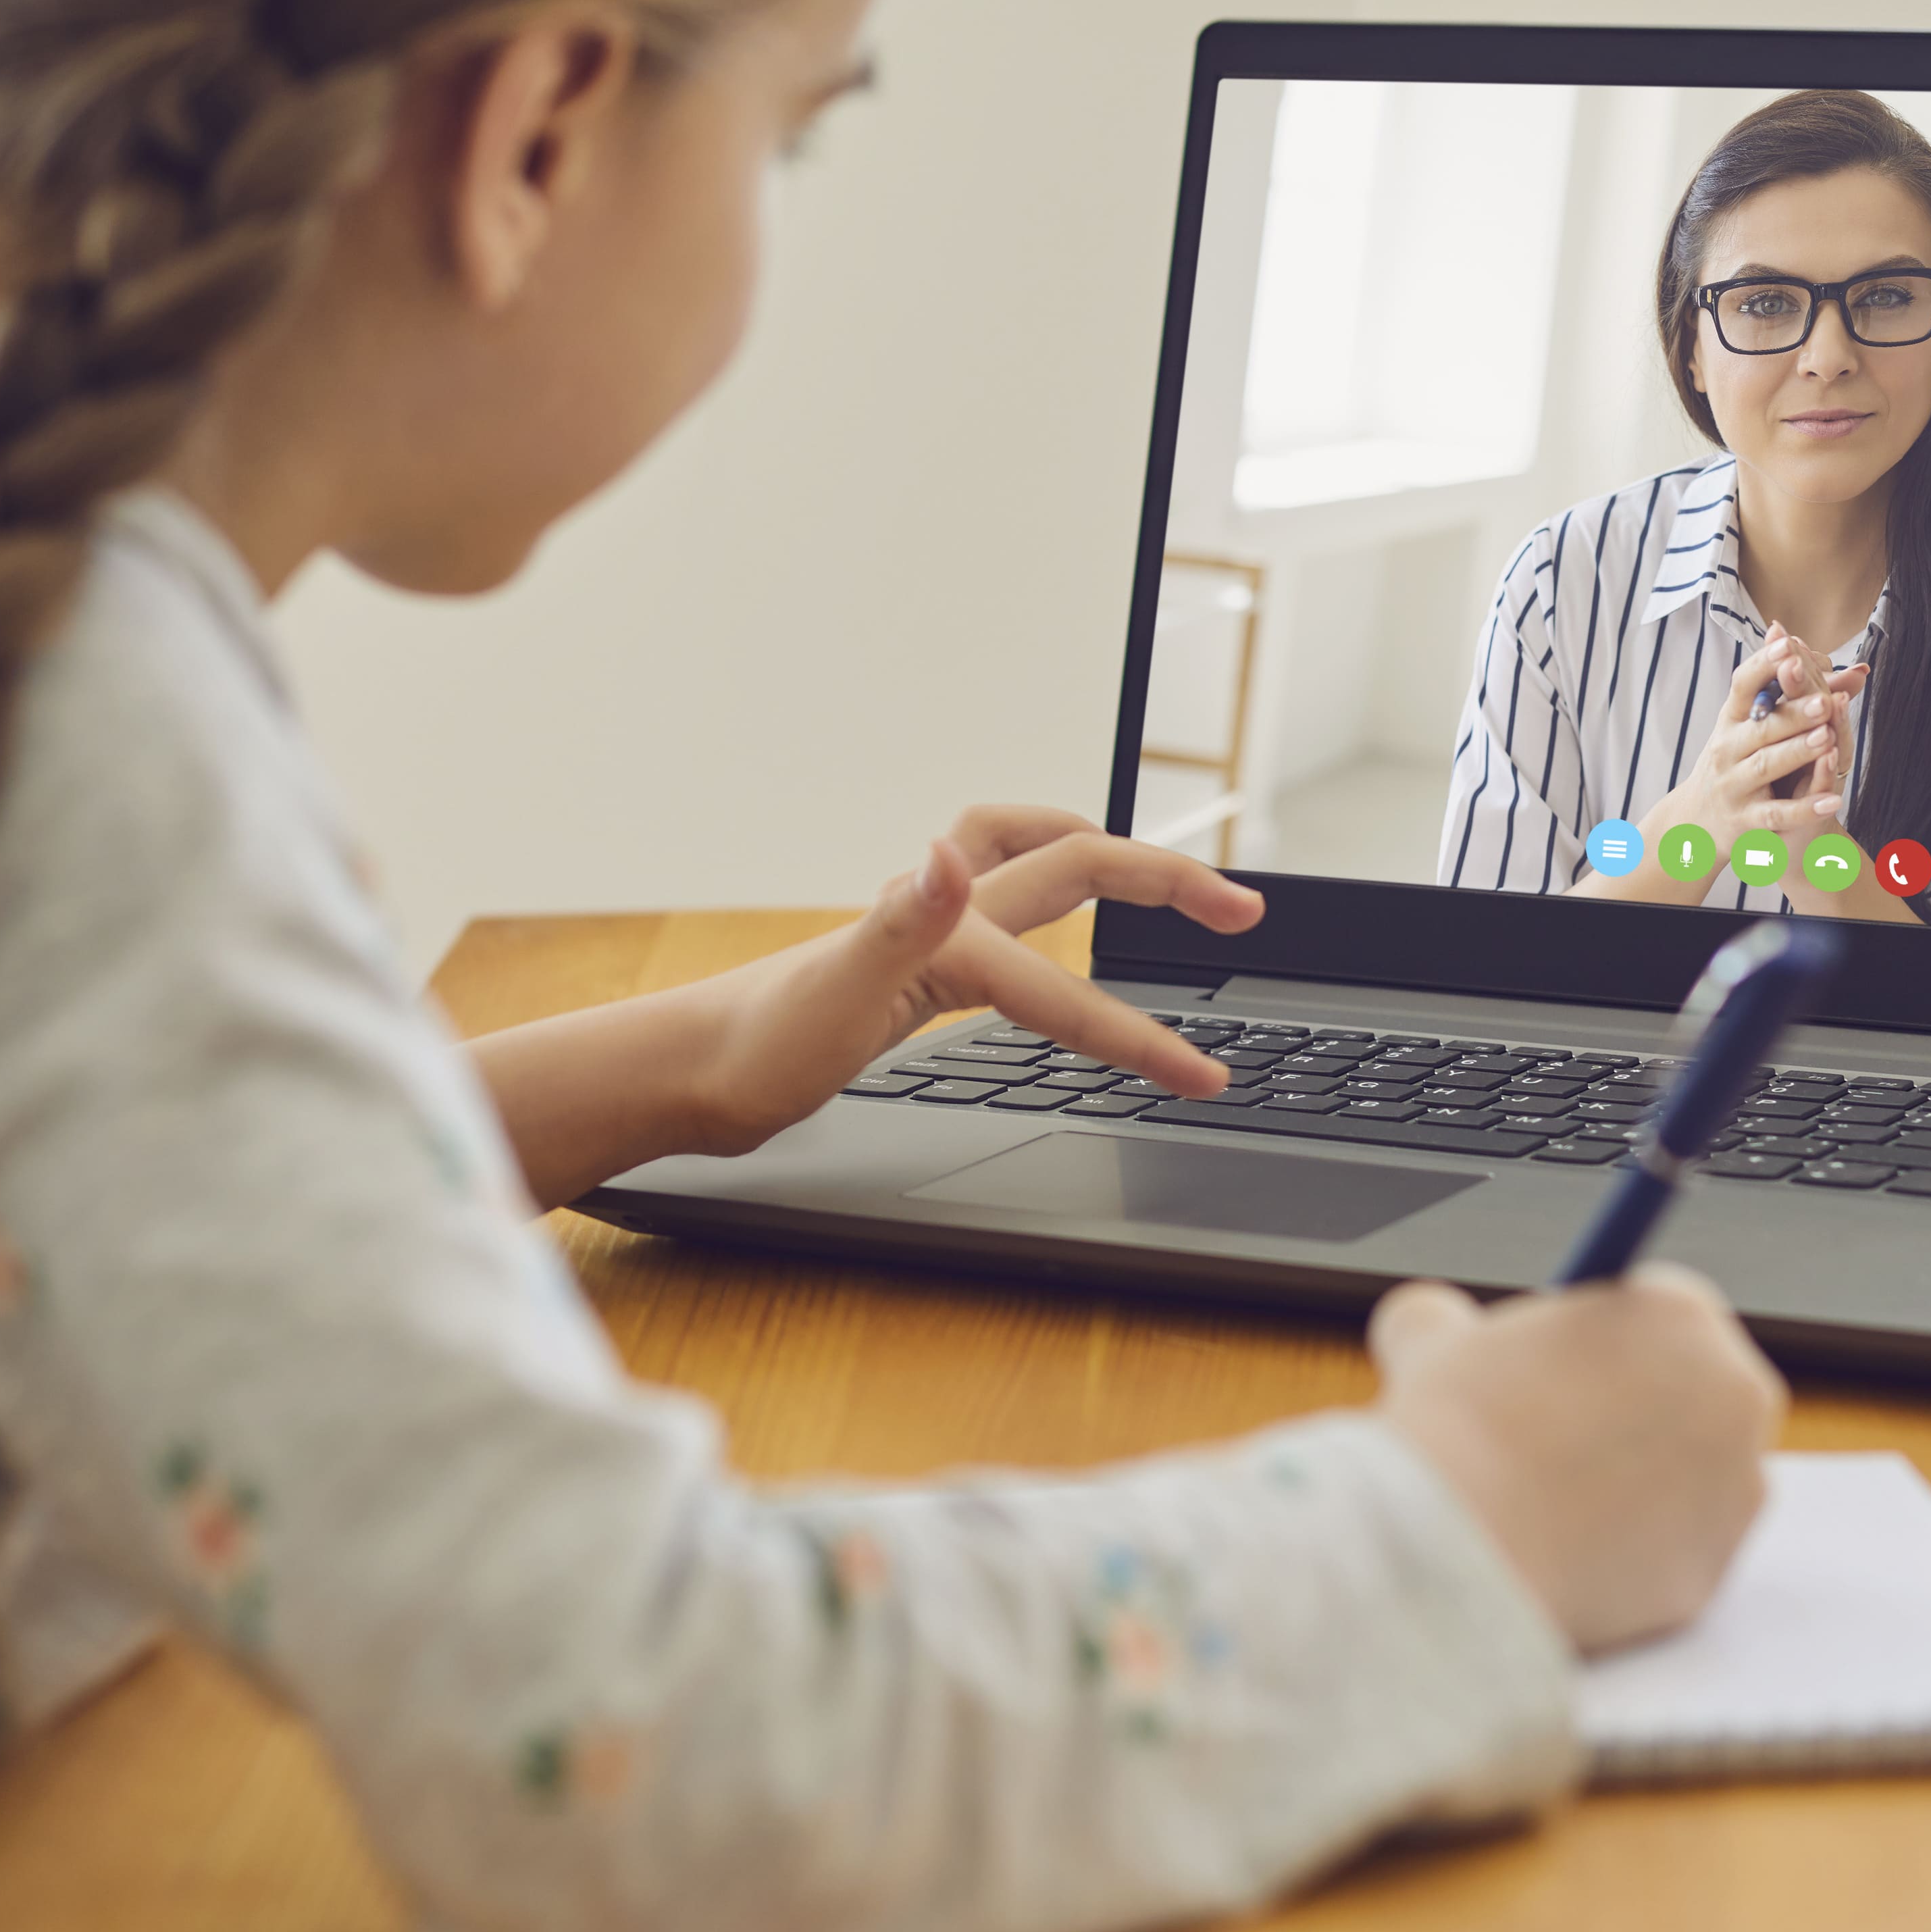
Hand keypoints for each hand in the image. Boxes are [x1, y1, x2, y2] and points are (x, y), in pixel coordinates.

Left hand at [695, 805, 1267, 1148]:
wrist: (687, 1073)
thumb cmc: (753, 1051)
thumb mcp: (831, 997)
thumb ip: (897, 924)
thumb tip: (940, 853)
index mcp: (946, 933)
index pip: (1069, 984)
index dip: (1140, 1033)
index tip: (1206, 1078)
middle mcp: (942, 915)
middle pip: (1075, 865)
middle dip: (1165, 880)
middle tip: (1243, 910)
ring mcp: (926, 933)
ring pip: (1034, 866)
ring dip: (1104, 857)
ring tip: (1166, 879)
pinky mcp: (912, 963)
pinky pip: (1005, 913)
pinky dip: (1049, 904)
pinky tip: (1053, 938)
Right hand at [1367, 1264, 1784, 1650]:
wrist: (1461, 1554)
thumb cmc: (1453, 1430)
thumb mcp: (1435, 1339)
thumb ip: (1448, 1315)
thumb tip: (1431, 1318)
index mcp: (1682, 1316)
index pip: (1663, 1308)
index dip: (1606, 1339)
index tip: (1563, 1364)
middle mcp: (1735, 1401)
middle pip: (1692, 1393)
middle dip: (1635, 1410)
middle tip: (1555, 1433)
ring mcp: (1735, 1498)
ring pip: (1688, 1482)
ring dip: (1634, 1486)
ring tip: (1545, 1500)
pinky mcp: (1710, 1582)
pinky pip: (1669, 1559)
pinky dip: (1627, 1559)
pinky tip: (1558, 1556)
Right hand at [1579, 632, 1862, 901]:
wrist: (1694, 822)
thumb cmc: (1734, 764)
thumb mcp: (1753, 727)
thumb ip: (1798, 697)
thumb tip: (1854, 668)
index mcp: (1731, 720)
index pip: (1742, 686)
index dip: (1763, 664)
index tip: (1786, 644)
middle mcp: (1727, 749)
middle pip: (1762, 727)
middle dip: (1793, 712)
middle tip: (1824, 699)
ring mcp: (1734, 785)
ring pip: (1767, 766)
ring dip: (1797, 751)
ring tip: (1827, 738)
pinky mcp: (1746, 821)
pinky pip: (1778, 814)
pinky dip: (1806, 808)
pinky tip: (1833, 800)